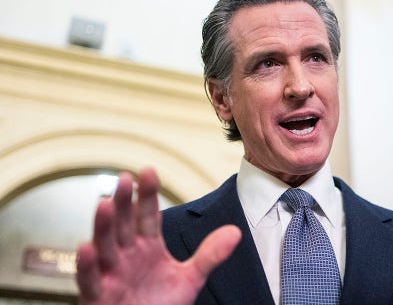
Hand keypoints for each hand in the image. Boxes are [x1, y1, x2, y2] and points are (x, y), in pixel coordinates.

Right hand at [76, 168, 240, 304]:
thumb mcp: (189, 278)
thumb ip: (209, 255)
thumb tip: (234, 232)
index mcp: (147, 247)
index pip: (148, 216)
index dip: (147, 195)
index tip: (148, 172)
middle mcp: (127, 255)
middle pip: (124, 224)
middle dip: (124, 202)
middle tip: (125, 178)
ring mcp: (111, 274)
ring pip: (105, 246)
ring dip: (104, 225)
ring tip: (105, 203)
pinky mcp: (98, 295)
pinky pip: (91, 279)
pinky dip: (87, 265)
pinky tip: (86, 246)